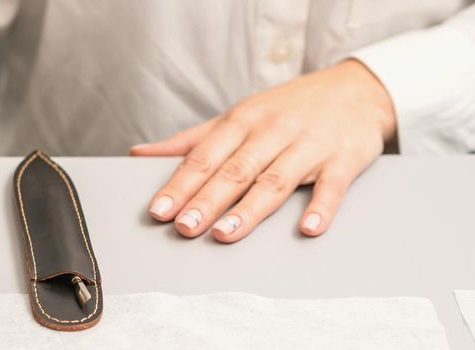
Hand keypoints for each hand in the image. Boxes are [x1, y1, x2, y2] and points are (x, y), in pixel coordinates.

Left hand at [131, 59, 395, 242]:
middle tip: (184, 227)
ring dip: (249, 209)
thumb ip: (190, 140)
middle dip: (207, 200)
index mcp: (242, 121)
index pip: (204, 156)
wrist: (356, 88)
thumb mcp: (236, 116)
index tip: (159, 210)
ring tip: (224, 234)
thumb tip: (139, 153)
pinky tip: (307, 228)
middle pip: (235, 171)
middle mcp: (272, 131)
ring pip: (275, 180)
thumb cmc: (287, 108)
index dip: (180, 184)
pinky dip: (321, 207)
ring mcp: (309, 145)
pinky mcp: (344, 158)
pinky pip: (332, 186)